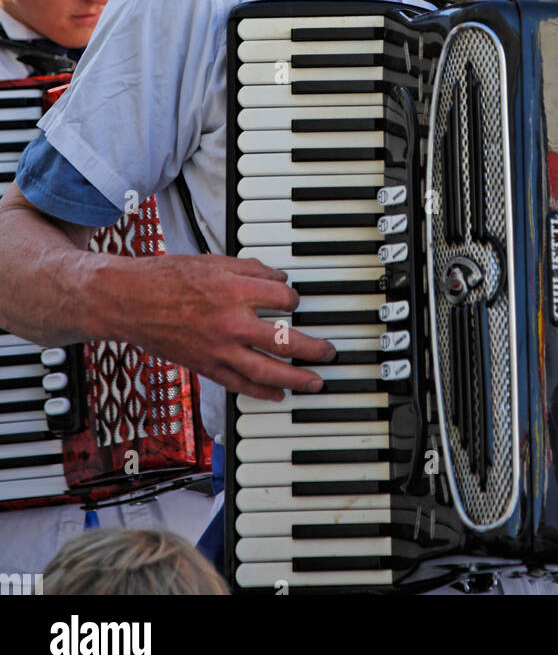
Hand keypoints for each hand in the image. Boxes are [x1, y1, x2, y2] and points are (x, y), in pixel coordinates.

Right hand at [92, 252, 334, 401]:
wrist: (130, 301)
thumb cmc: (168, 277)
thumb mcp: (214, 260)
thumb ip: (251, 270)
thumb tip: (280, 279)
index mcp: (235, 290)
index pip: (284, 299)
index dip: (294, 299)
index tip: (292, 301)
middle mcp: (230, 322)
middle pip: (285, 339)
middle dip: (313, 348)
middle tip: (330, 352)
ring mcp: (218, 349)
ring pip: (267, 370)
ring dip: (297, 377)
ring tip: (316, 380)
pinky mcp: (205, 366)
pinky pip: (240, 384)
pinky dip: (262, 391)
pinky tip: (279, 394)